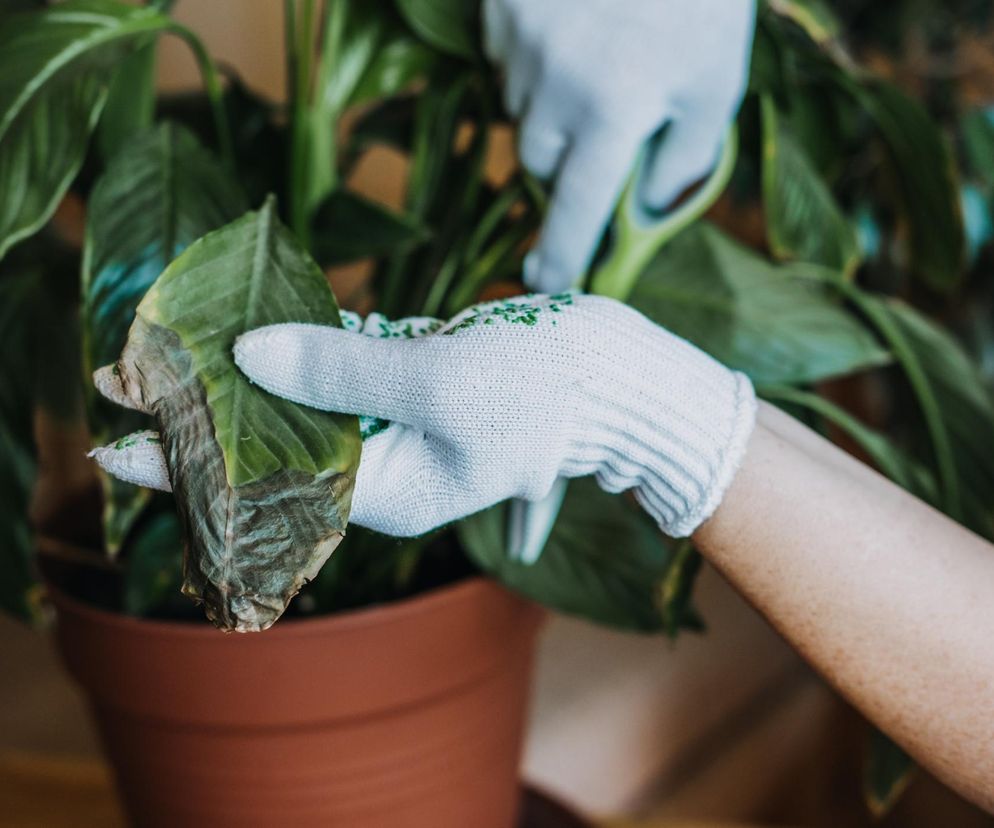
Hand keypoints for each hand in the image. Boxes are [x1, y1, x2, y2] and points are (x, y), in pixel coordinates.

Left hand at [91, 295, 755, 537]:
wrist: (614, 374)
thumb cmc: (542, 388)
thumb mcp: (439, 380)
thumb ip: (342, 371)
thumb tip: (249, 351)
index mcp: (391, 490)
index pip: (270, 483)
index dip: (195, 467)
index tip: (123, 448)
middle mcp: (388, 471)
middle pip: (284, 445)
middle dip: (224, 412)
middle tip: (156, 378)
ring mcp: (403, 431)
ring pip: (313, 404)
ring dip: (270, 374)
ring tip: (207, 348)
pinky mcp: (416, 393)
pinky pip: (351, 375)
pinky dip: (323, 351)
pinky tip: (301, 329)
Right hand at [484, 0, 754, 291]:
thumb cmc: (700, 0)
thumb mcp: (716, 82)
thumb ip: (684, 160)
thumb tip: (643, 211)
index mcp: (616, 108)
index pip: (580, 206)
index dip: (562, 253)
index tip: (545, 285)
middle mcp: (558, 83)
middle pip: (540, 161)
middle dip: (569, 155)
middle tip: (608, 116)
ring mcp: (522, 42)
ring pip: (522, 111)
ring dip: (552, 104)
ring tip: (598, 51)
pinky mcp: (502, 9)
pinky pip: (507, 61)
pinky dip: (535, 58)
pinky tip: (574, 23)